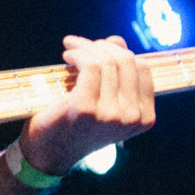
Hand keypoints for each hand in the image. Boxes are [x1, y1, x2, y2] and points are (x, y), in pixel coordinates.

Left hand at [19, 34, 155, 174]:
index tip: (99, 49)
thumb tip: (118, 41)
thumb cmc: (77, 124)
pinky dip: (78, 53)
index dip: (120, 52)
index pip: (142, 68)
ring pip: (106, 60)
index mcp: (144, 118)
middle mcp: (132, 118)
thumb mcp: (105, 98)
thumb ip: (116, 71)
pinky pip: (89, 65)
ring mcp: (110, 114)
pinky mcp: (85, 108)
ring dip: (85, 47)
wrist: (50, 152)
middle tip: (80, 46)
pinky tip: (68, 56)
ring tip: (71, 51)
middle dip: (102, 46)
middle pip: (126, 60)